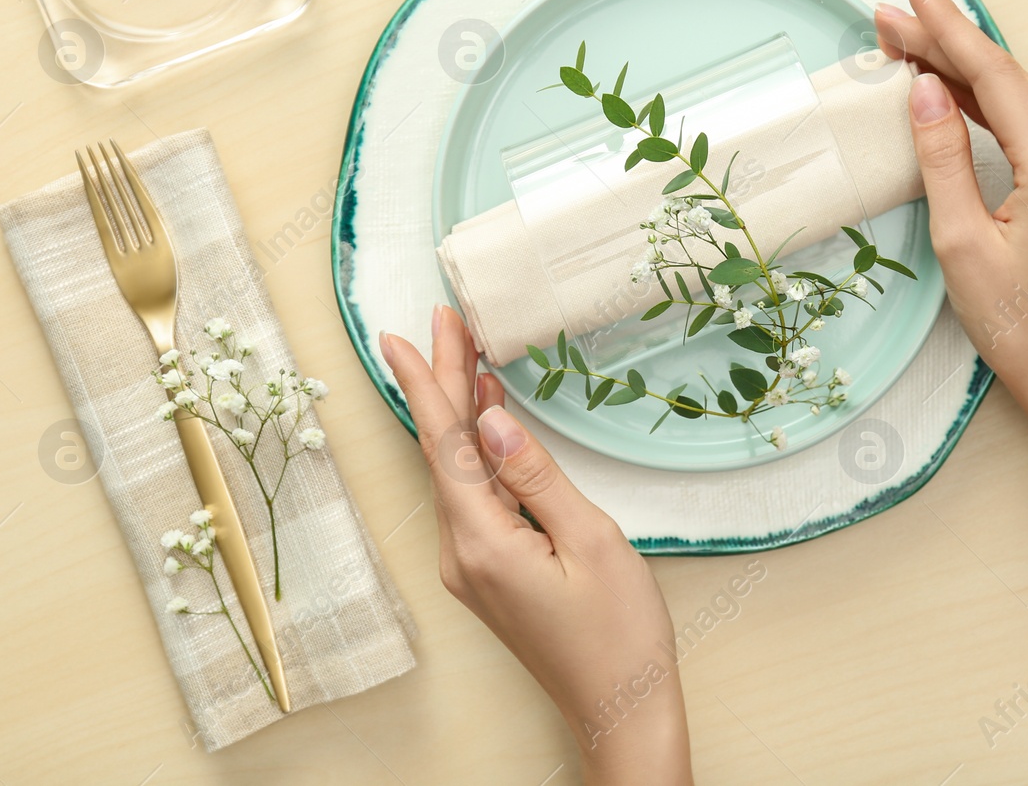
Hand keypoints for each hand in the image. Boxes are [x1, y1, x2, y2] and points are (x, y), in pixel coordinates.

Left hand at [380, 308, 691, 785]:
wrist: (621, 707)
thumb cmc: (619, 632)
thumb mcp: (590, 539)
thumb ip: (534, 475)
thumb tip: (489, 420)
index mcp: (483, 543)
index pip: (444, 444)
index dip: (427, 382)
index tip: (406, 334)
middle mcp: (462, 554)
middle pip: (444, 452)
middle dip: (444, 383)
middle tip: (444, 322)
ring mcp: (472, 567)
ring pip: (456, 472)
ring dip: (460, 413)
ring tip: (467, 354)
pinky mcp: (489, 573)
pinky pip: (473, 498)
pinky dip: (478, 453)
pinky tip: (488, 421)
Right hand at [874, 0, 1027, 429]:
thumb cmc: (1020, 324)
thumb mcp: (962, 244)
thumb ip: (943, 157)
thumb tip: (924, 88)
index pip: (992, 75)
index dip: (945, 29)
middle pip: (1004, 74)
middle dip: (945, 39)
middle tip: (889, 13)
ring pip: (1016, 93)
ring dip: (962, 65)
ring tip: (908, 40)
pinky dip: (985, 97)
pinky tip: (951, 85)